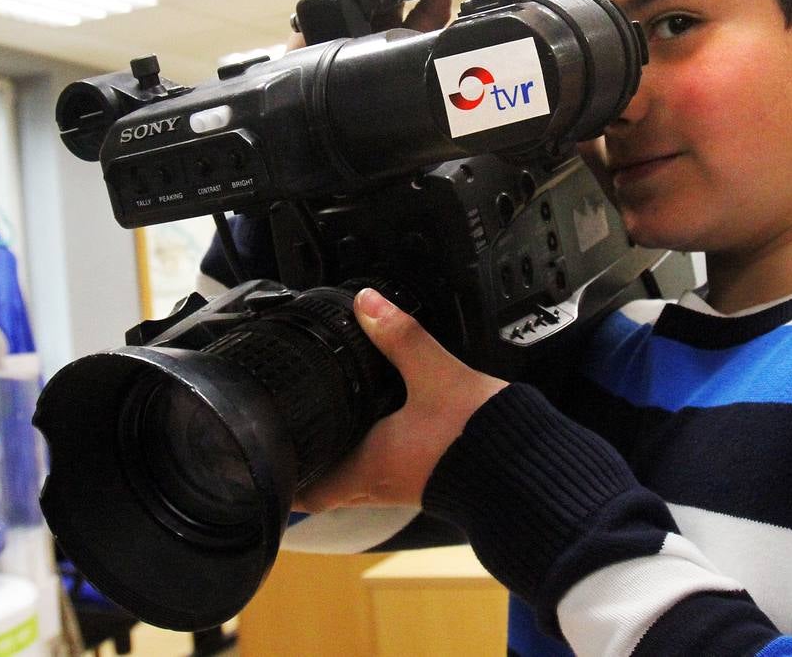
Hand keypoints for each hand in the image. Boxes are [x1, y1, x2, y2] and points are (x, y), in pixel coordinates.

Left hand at [293, 287, 506, 510]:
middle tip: (291, 429)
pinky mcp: (431, 478)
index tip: (263, 457)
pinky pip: (389, 470)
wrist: (528, 466)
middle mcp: (381, 485)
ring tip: (329, 420)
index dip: (282, 477)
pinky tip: (384, 422)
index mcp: (369, 468)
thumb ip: (400, 337)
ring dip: (342, 455)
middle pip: (328, 486)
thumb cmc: (477, 434)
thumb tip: (367, 303)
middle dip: (310, 460)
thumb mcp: (434, 374)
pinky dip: (376, 450)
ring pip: (358, 479)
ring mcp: (407, 485)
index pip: (307, 490)